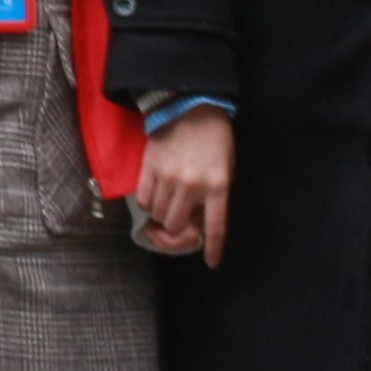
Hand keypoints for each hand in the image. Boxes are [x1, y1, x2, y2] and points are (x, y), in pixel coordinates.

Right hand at [135, 110, 231, 263]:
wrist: (190, 107)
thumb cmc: (215, 138)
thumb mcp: (226, 167)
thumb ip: (216, 194)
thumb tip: (199, 220)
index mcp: (218, 185)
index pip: (215, 227)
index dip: (213, 248)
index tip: (211, 262)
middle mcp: (193, 186)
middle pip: (177, 225)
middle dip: (177, 229)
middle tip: (180, 220)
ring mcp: (169, 178)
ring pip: (159, 214)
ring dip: (162, 216)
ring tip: (168, 205)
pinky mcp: (149, 169)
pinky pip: (144, 199)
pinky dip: (149, 203)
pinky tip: (156, 195)